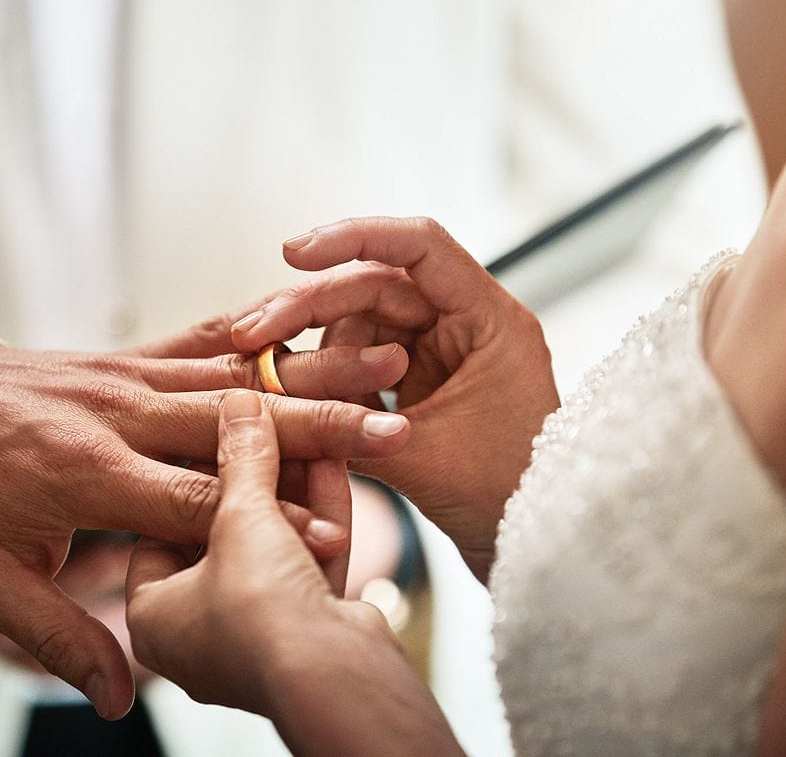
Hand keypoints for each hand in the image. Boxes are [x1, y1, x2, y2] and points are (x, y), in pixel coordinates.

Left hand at [0, 333, 410, 717]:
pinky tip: (314, 321)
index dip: (268, 524)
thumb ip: (56, 635)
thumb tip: (116, 700)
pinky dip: (260, 330)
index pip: (196, 501)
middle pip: (235, 422)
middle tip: (395, 427)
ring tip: (383, 362)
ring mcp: (122, 376)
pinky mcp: (125, 355)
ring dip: (311, 370)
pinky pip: (200, 336)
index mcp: (84, 474)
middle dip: (321, 426)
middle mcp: (114, 414)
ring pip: (233, 370)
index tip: (336, 538)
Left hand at [126, 392, 462, 755]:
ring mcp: (257, 634)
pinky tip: (335, 458)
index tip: (221, 423)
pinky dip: (322, 513)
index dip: (193, 466)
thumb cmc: (258, 619)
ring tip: (310, 427)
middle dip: (257, 474)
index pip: (161, 522)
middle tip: (269, 415)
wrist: (335, 686)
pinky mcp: (310, 631)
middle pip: (225, 530)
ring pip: (274, 542)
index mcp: (152, 613)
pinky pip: (308, 561)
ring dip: (296, 486)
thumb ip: (241, 460)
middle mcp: (198, 630)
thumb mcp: (240, 521)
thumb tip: (238, 407)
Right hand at [231, 216, 560, 579]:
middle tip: (255, 334)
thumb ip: (349, 420)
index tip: (294, 254)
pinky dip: (334, 375)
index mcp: (490, 321)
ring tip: (280, 383)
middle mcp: (469, 324)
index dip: (354, 238)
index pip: (420, 247)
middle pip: (378, 286)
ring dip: (319, 350)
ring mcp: (446, 351)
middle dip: (312, 307)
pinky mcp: (427, 380)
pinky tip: (301, 396)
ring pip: (364, 323)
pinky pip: (368, 358)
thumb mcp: (419, 457)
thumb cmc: (504, 500)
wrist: (530, 547)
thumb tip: (274, 400)